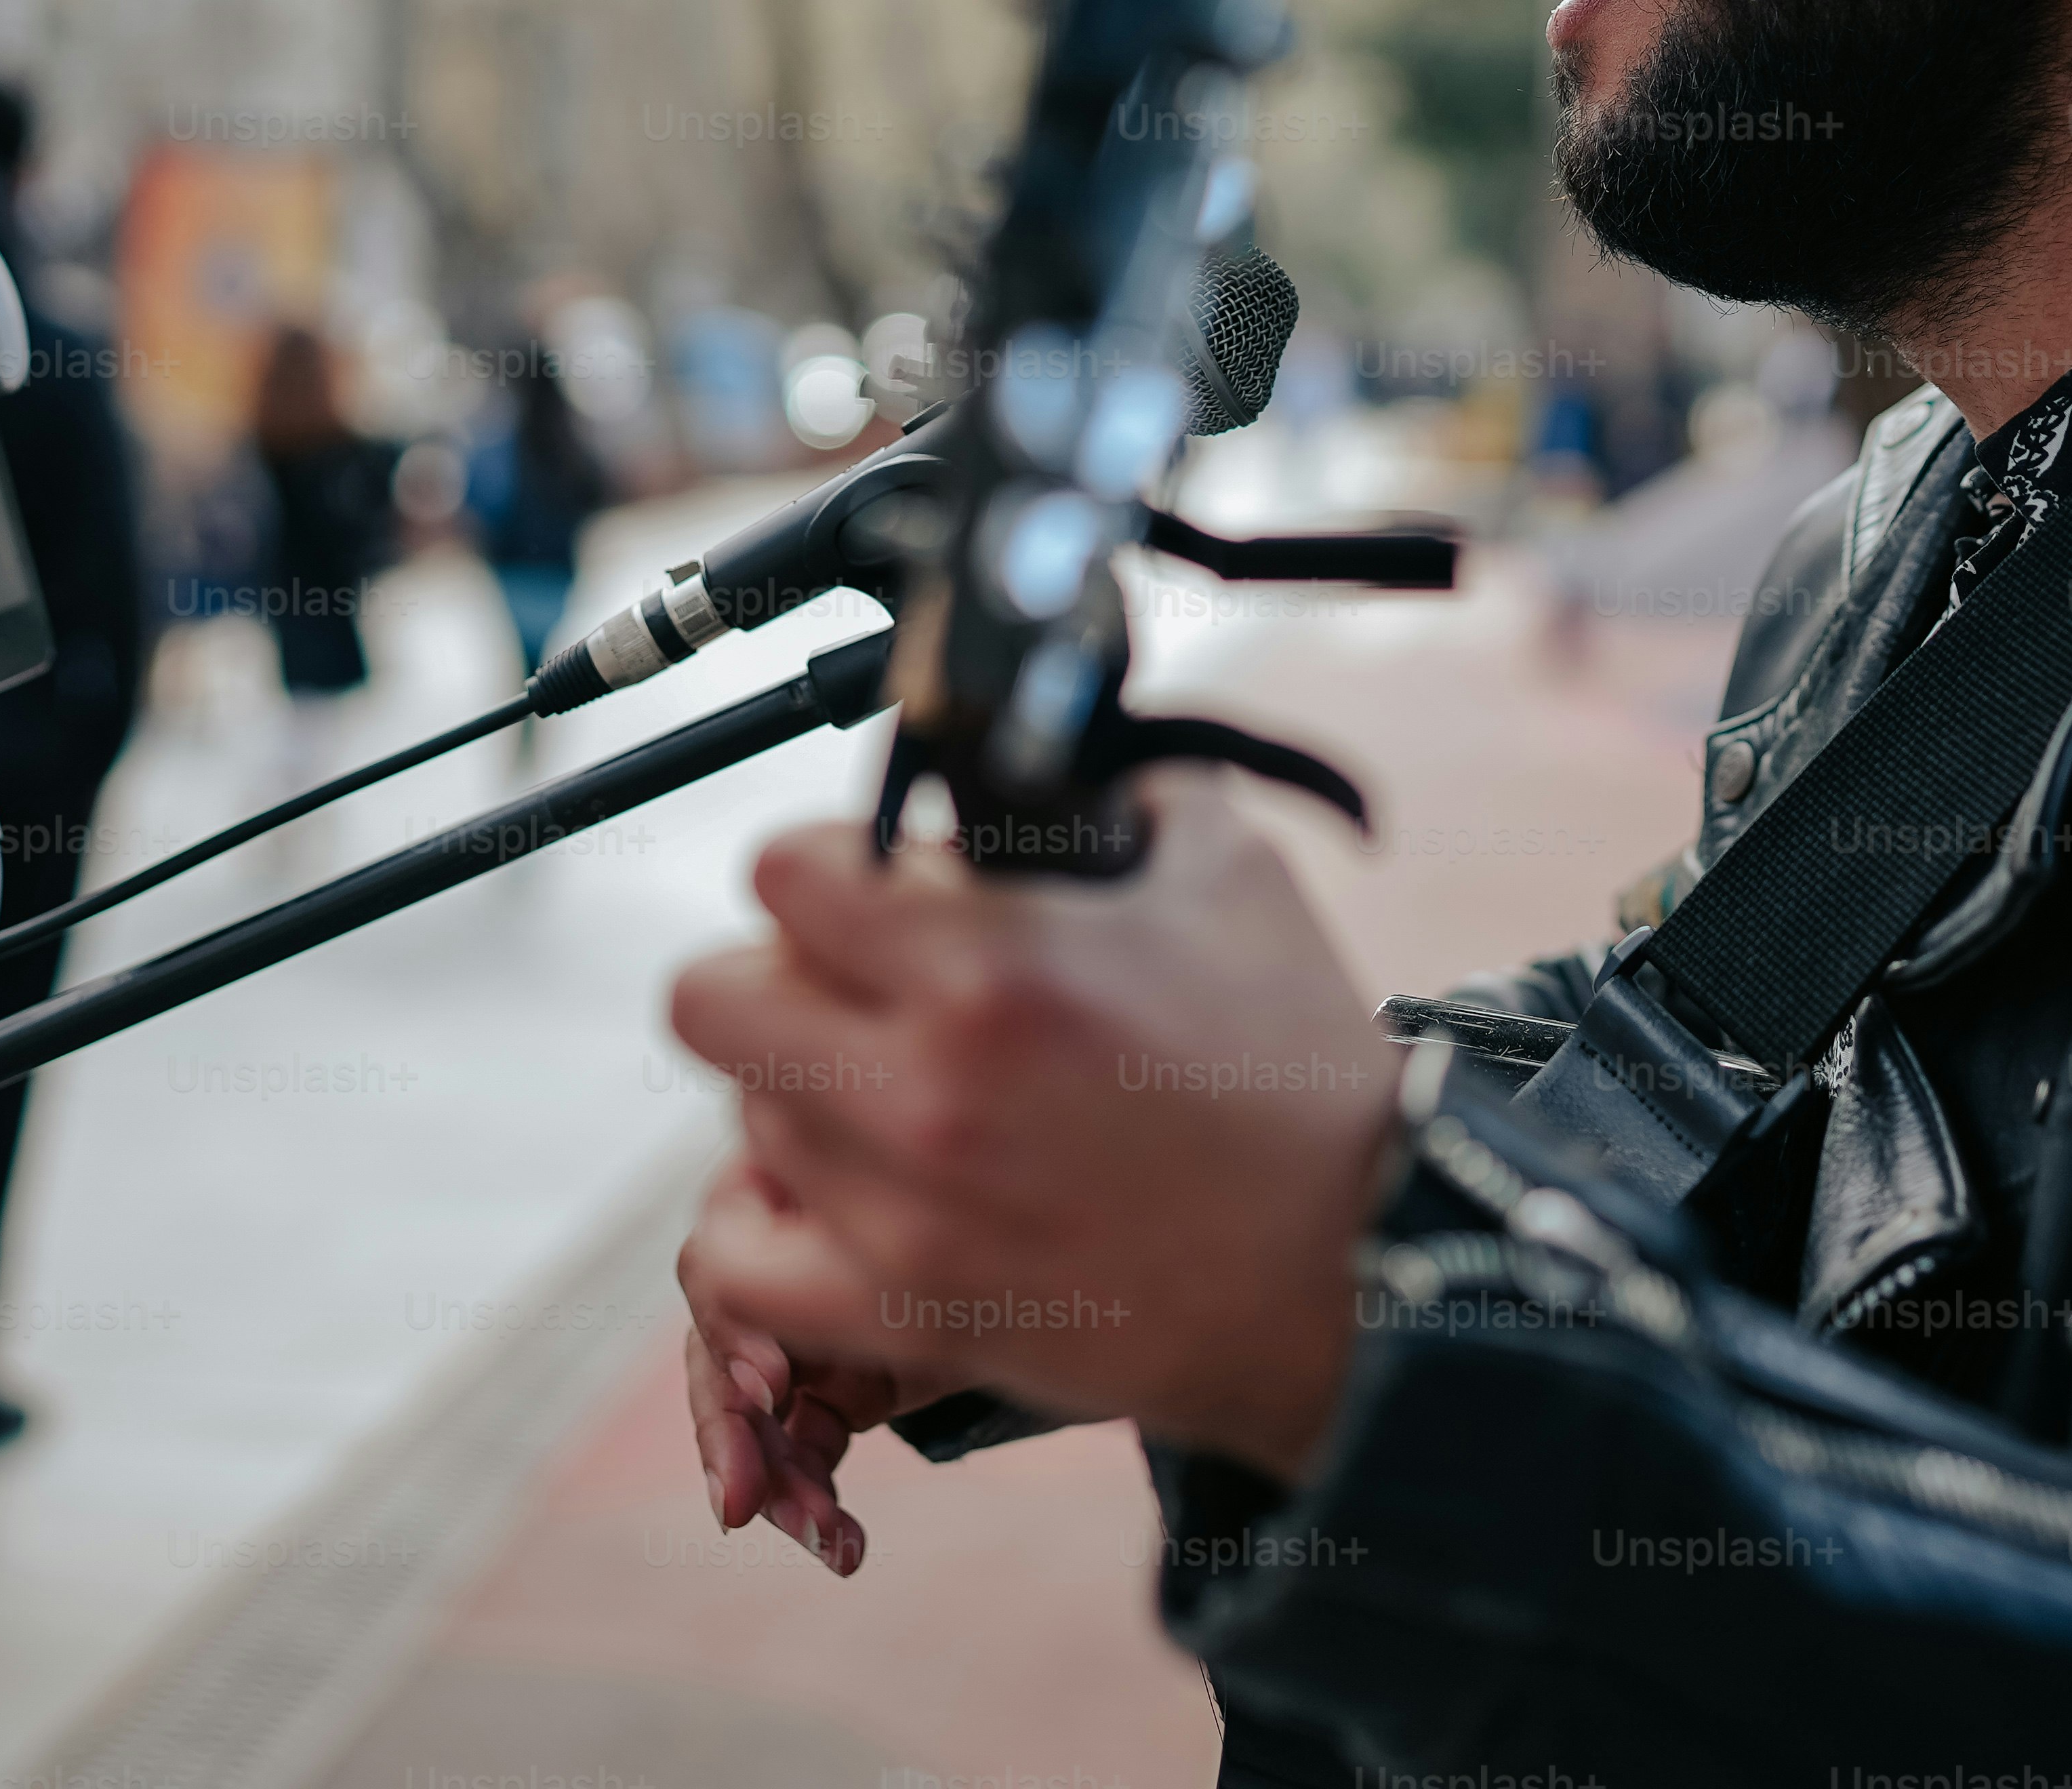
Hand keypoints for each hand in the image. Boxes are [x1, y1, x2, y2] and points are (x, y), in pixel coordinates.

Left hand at [665, 771, 1395, 1485]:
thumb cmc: (1299, 1073)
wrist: (1359, 1267)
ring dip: (802, 1088)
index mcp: (990, 965)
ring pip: (746, 1113)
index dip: (832, 867)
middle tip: (861, 985)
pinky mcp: (913, 1316)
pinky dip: (769, 1224)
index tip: (881, 888)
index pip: (782, 873)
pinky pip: (741, 1263)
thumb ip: (1116, 790)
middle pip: (712, 999)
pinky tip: (839, 1194)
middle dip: (782, 972)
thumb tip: (1040, 756)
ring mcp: (905, 1212)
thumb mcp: (1227, 871)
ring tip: (892, 1090)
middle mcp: (923, 1088)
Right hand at [671, 1154, 983, 1573]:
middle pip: (721, 1350)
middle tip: (745, 1504)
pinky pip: (793, 1447)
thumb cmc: (1011, 1215)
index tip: (773, 1388)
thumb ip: (885, 1245)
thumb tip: (837, 1283)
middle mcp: (778, 1253)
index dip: (736, 1326)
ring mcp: (795, 1325)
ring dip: (773, 1483)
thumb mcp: (960, 1231)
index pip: (724, 1254)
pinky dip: (809, 1497)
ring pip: (747, 1412)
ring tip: (827, 1542)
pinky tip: (842, 1545)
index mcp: (792, 1187)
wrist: (1072, 1259)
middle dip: (730, 1433)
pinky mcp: (822, 1388)